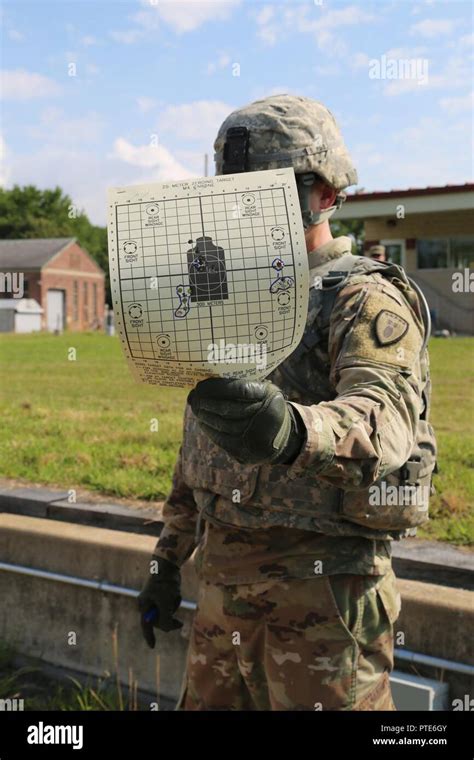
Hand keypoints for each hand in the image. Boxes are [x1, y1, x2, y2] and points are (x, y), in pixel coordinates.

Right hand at [137, 557, 182, 647]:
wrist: (168, 564)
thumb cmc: (164, 584)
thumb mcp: (165, 603)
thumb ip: (166, 619)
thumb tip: (168, 629)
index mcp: (144, 605)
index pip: (146, 625)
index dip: (149, 636)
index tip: (152, 647)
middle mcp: (148, 602)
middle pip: (159, 620)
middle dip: (169, 618)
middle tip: (180, 623)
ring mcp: (156, 598)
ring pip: (167, 611)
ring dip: (173, 607)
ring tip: (175, 596)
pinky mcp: (164, 594)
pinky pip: (171, 604)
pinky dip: (175, 600)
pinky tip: (176, 592)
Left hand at [187, 377, 304, 464]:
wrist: (284, 437)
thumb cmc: (266, 406)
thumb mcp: (264, 390)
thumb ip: (242, 384)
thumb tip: (206, 384)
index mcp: (270, 397)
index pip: (240, 390)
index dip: (217, 387)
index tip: (200, 385)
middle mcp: (265, 418)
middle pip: (228, 409)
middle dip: (206, 402)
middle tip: (193, 396)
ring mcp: (256, 437)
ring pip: (222, 425)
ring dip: (204, 416)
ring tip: (196, 407)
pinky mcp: (247, 453)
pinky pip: (222, 440)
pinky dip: (209, 430)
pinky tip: (202, 421)